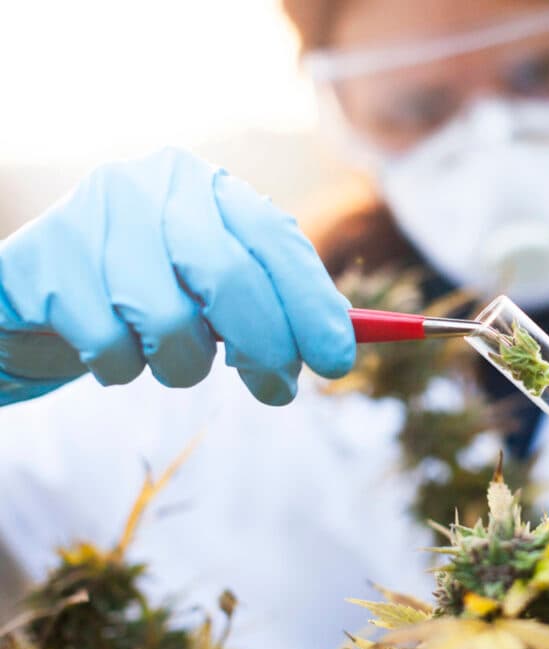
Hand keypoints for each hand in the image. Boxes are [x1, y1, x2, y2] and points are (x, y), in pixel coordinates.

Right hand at [0, 148, 354, 405]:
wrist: (39, 298)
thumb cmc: (149, 295)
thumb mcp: (216, 289)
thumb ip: (273, 301)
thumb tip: (340, 338)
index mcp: (206, 185)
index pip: (274, 239)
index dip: (311, 303)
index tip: (337, 360)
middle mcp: (150, 186)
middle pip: (230, 276)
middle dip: (266, 347)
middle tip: (279, 392)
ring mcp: (91, 218)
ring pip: (169, 321)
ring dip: (184, 366)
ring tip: (171, 359)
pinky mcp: (42, 263)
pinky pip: (109, 346)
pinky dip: (122, 370)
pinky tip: (112, 352)